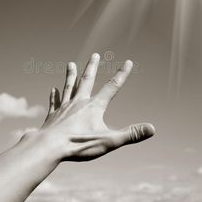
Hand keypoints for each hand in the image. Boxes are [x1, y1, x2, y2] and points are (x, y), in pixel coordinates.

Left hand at [37, 53, 154, 161]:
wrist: (49, 147)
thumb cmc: (79, 145)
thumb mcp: (109, 141)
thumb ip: (131, 134)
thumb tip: (152, 128)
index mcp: (94, 107)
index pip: (112, 87)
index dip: (122, 74)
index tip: (128, 62)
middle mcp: (79, 103)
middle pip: (87, 81)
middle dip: (92, 67)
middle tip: (95, 55)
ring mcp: (64, 108)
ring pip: (69, 87)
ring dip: (71, 75)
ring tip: (71, 64)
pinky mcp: (53, 116)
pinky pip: (54, 102)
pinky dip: (54, 95)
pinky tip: (53, 89)